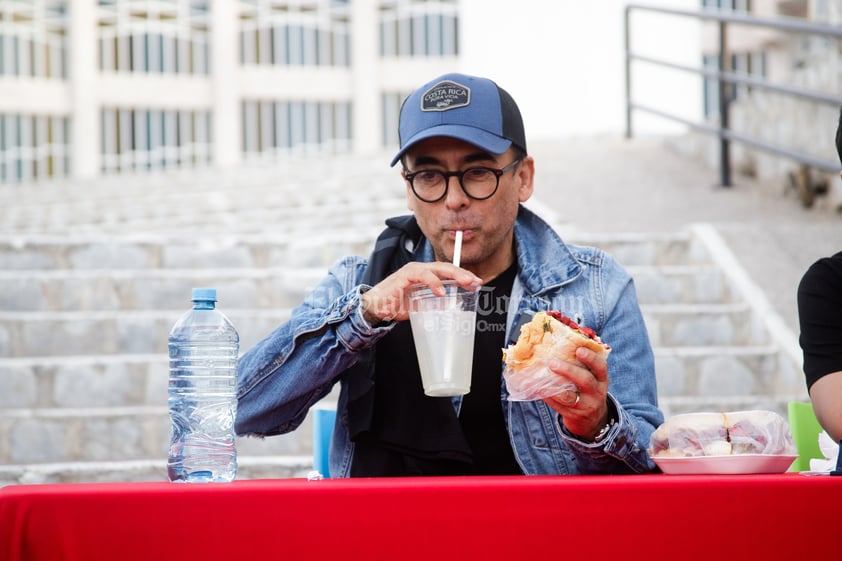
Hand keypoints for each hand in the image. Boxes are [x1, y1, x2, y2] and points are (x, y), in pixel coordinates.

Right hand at [360, 261, 481, 324]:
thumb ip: (436, 303)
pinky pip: (423, 276)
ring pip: (438, 269)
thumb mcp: (420, 305)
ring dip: (454, 275)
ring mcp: (413, 271)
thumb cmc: (396, 304)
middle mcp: (421, 270)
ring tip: (465, 283)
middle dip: (463, 274)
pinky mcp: (405, 276)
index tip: (478, 283)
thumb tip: (454, 305)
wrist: (375, 307)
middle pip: (447, 268)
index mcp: (426, 275)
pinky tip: (442, 292)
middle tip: (476, 281)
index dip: (463, 276)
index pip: (448, 272)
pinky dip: (434, 283)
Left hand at [542, 346, 610, 440]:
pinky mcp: (574, 415)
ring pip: (570, 396)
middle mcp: (596, 392)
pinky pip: (559, 406)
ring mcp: (586, 406)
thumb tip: (557, 344)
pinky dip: (547, 397)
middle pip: (585, 380)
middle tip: (552, 363)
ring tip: (540, 379)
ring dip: (553, 387)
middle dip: (568, 370)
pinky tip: (538, 390)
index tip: (579, 350)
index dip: (591, 358)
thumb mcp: (593, 379)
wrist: (593, 421)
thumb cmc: (588, 391)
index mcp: (601, 379)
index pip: (601, 367)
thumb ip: (582, 366)